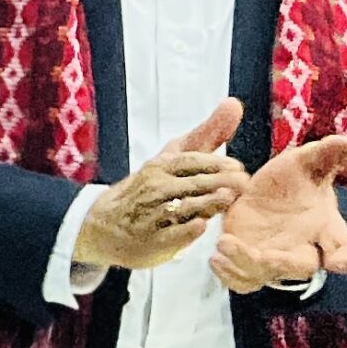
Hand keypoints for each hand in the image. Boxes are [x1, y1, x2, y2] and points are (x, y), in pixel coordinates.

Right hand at [73, 98, 249, 272]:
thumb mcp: (174, 158)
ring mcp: (152, 217)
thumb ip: (208, 134)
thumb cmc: (149, 188)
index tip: (238, 168)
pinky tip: (201, 226)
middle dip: (220, 182)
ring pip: (184, 208)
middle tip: (244, 184)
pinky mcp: (152, 243)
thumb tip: (234, 104)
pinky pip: (172, 236)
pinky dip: (186, 230)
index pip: (192, 161)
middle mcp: (155, 189)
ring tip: (227, 199)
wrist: (103, 225)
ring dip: (206, 203)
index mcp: (161, 166)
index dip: (217, 163)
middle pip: (193, 184)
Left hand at [213, 136, 346, 293]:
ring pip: (262, 276)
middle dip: (280, 263)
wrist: (271, 187)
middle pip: (299, 268)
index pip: (346, 251)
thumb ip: (326, 155)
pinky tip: (214, 257)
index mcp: (325, 228)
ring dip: (243, 266)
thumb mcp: (308, 162)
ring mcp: (271, 258)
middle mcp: (301, 249)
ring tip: (224, 243)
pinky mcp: (245, 259)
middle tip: (261, 255)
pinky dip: (228, 274)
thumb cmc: (297, 178)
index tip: (339, 262)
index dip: (345, 258)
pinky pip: (239, 280)